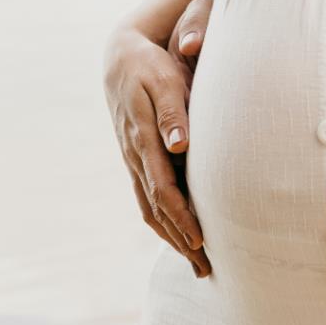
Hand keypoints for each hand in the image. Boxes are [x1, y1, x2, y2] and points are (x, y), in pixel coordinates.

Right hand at [102, 0, 213, 276]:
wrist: (121, 55)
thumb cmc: (151, 66)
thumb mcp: (164, 81)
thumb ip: (174, 113)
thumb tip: (180, 145)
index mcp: (143, 141)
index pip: (163, 190)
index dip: (182, 218)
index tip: (200, 241)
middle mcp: (135, 156)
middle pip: (156, 209)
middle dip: (180, 241)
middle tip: (205, 269)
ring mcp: (132, 159)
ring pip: (149, 208)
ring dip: (170, 238)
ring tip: (195, 263)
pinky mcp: (135, 158)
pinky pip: (146, 198)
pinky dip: (160, 222)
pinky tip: (175, 235)